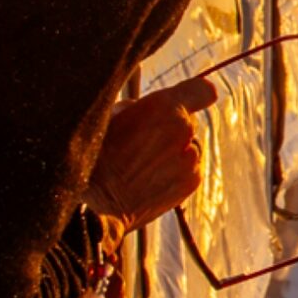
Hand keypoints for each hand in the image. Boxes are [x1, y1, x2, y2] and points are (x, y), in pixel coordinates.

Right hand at [84, 79, 218, 225]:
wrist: (97, 207)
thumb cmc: (95, 157)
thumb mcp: (109, 117)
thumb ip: (138, 106)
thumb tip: (145, 108)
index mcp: (164, 107)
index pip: (202, 90)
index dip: (192, 95)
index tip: (184, 101)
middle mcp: (184, 131)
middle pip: (188, 122)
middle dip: (170, 129)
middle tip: (140, 143)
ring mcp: (191, 158)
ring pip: (188, 147)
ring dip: (173, 152)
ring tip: (141, 166)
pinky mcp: (191, 182)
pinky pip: (189, 169)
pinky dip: (175, 172)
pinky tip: (148, 180)